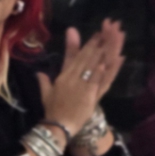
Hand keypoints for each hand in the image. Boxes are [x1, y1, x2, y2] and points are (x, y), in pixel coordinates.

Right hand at [36, 19, 126, 133]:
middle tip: (110, 29)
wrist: (58, 126)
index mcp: (63, 76)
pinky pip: (101, 79)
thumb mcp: (46, 94)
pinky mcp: (91, 95)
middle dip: (99, 42)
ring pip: (96, 65)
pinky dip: (108, 68)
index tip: (97, 34)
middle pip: (88, 57)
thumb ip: (43, 81)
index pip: (76, 56)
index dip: (88, 44)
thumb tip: (38, 72)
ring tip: (116, 38)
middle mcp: (73, 78)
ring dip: (107, 50)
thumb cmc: (52, 111)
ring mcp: (83, 86)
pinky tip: (115, 59)